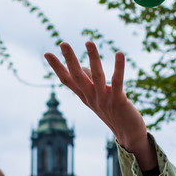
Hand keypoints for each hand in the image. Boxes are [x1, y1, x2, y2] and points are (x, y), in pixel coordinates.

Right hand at [44, 42, 155, 170]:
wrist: (128, 134)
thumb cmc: (114, 112)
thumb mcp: (97, 97)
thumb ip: (89, 82)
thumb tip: (82, 66)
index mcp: (85, 96)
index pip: (67, 80)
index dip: (57, 67)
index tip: (47, 53)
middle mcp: (91, 98)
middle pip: (78, 77)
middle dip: (70, 60)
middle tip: (63, 43)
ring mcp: (104, 100)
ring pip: (97, 76)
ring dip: (93, 58)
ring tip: (89, 42)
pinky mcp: (118, 101)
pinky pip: (117, 82)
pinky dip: (118, 68)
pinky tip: (119, 54)